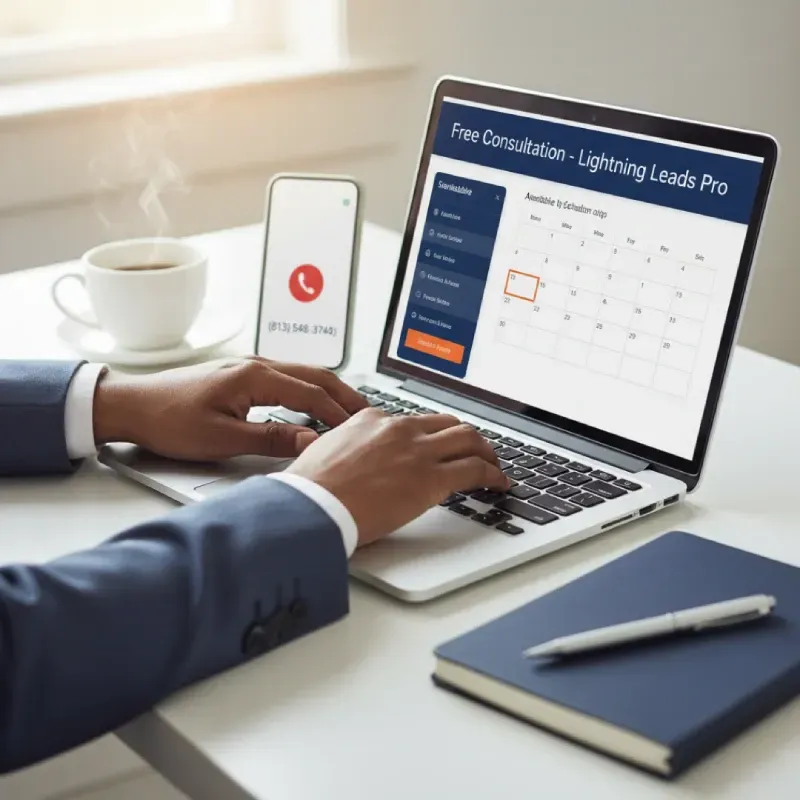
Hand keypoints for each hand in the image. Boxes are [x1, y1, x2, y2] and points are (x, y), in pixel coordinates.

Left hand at [93, 357, 367, 460]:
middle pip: (315, 375)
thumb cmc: (169, 419)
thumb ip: (271, 439)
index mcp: (255, 376)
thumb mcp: (222, 439)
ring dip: (329, 390)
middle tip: (368, 415)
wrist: (133, 405)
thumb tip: (310, 442)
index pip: (311, 394)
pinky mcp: (242, 375)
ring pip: (303, 373)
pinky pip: (288, 377)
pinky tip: (313, 404)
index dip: (338, 414)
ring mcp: (249, 367)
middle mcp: (256, 365)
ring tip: (349, 410)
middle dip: (345, 395)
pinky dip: (309, 389)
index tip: (358, 431)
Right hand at [286, 409, 510, 546]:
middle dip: (464, 436)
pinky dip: (492, 474)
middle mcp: (398, 429)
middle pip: (446, 423)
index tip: (435, 444)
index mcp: (371, 420)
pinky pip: (475, 469)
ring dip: (485, 451)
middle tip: (474, 449)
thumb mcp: (323, 454)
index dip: (429, 435)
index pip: (412, 422)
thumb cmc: (310, 490)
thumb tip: (347, 461)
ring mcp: (418, 451)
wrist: (312, 506)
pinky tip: (497, 483)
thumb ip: (345, 450)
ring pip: (468, 439)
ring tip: (492, 464)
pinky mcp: (432, 478)